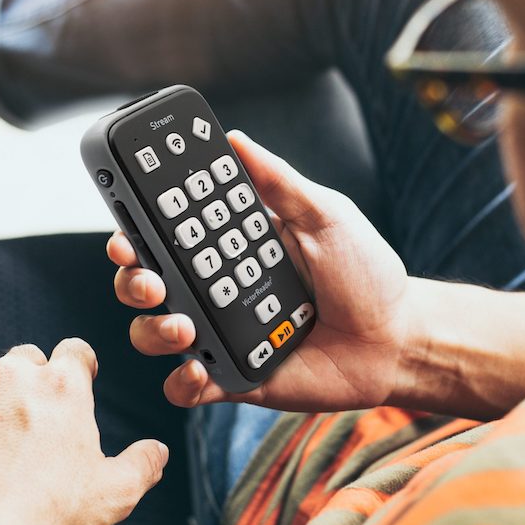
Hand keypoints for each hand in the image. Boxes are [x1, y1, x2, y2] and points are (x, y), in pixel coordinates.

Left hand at [0, 339, 169, 524]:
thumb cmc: (49, 515)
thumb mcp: (116, 492)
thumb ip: (144, 463)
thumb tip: (156, 452)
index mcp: (62, 386)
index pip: (75, 349)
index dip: (81, 367)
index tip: (80, 383)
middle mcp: (12, 380)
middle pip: (25, 357)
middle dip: (34, 380)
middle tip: (39, 418)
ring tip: (0, 441)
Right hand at [110, 130, 411, 411]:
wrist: (398, 339)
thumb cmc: (367, 274)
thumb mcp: (325, 215)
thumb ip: (279, 182)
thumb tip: (235, 139)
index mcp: (233, 247)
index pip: (169, 234)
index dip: (137, 227)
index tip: (127, 221)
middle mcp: (217, 290)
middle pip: (147, 282)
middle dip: (132, 278)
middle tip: (148, 276)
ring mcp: (222, 335)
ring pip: (156, 334)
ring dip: (154, 329)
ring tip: (184, 326)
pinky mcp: (235, 378)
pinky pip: (188, 385)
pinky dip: (181, 381)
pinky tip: (198, 367)